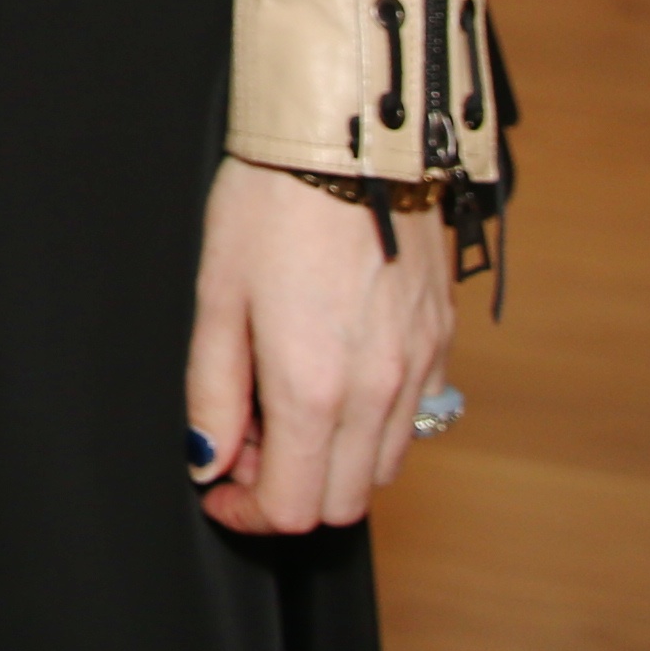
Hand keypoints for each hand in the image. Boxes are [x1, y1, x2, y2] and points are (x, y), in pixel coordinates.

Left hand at [185, 160, 454, 533]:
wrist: (350, 138)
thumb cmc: (271, 204)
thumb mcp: (218, 296)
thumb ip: (213, 391)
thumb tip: (207, 461)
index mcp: (315, 388)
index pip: (293, 508)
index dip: (247, 511)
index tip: (219, 484)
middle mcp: (379, 393)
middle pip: (342, 501)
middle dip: (287, 488)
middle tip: (246, 435)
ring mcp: (420, 368)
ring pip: (380, 465)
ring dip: (331, 458)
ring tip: (285, 398)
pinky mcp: (442, 341)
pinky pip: (413, 416)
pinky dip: (371, 421)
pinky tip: (334, 371)